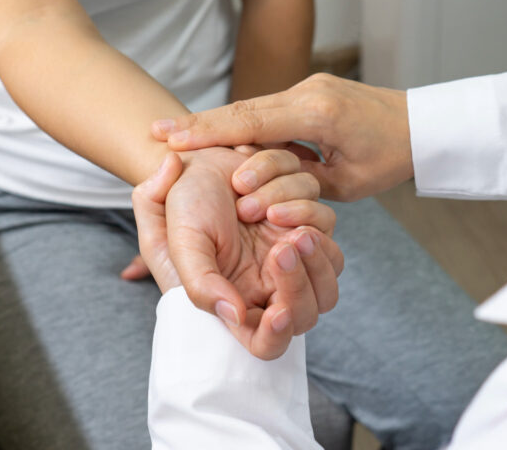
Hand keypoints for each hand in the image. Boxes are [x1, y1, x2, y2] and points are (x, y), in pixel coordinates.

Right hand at [126, 148, 342, 359]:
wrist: (196, 162)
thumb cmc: (181, 206)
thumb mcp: (175, 243)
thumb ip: (201, 284)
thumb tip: (235, 315)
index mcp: (236, 302)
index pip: (265, 344)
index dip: (276, 338)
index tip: (279, 313)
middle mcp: (269, 285)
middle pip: (309, 311)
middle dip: (301, 284)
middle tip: (283, 248)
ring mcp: (294, 256)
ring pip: (331, 272)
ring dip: (315, 252)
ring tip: (281, 219)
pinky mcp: (308, 223)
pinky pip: (327, 226)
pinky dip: (304, 208)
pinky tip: (273, 198)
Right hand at [151, 73, 412, 201]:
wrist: (422, 123)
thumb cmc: (391, 156)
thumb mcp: (348, 182)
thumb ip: (302, 183)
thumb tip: (262, 188)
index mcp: (316, 114)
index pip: (251, 123)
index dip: (208, 133)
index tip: (171, 141)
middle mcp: (307, 93)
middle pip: (242, 110)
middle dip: (199, 123)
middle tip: (156, 133)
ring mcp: (309, 88)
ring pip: (251, 108)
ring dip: (215, 122)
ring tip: (174, 134)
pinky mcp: (310, 92)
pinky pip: (267, 109)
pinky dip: (239, 121)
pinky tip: (213, 131)